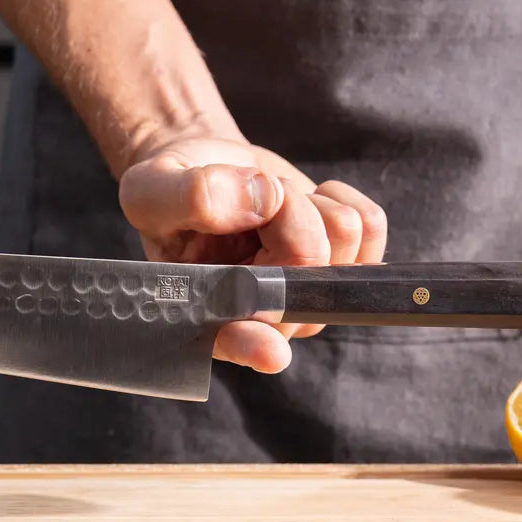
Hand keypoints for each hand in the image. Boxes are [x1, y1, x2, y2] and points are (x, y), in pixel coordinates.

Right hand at [117, 134, 386, 372]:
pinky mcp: (345, 264)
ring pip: (343, 233)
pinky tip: (301, 202)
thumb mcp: (151, 189)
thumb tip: (263, 198)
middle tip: (247, 198)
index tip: (270, 352)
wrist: (206, 169)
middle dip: (282, 206)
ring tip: (266, 203)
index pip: (233, 339)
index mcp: (208, 313)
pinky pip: (369, 223)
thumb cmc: (172, 190)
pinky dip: (336, 195)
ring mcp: (309, 295)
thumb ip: (191, 196)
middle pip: (307, 258)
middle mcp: (266, 318)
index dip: (254, 345)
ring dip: (306, 199)